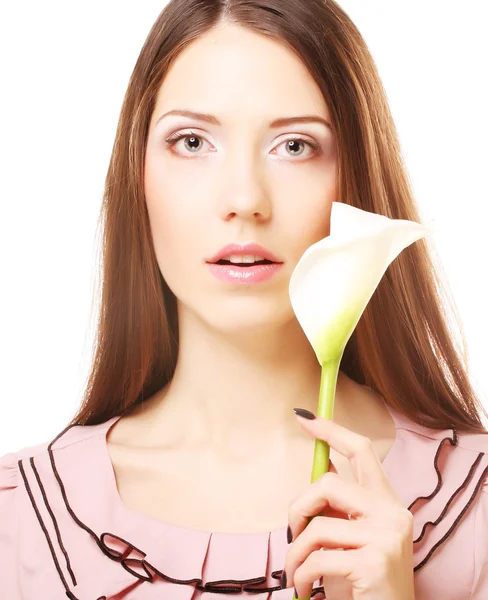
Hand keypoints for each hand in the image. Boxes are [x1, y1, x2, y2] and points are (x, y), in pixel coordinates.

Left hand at [283, 408, 414, 599]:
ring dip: (294, 553)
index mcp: (387, 502)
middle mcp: (393, 513)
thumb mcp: (351, 538)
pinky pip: (316, 557)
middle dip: (298, 507)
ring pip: (317, 525)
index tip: (303, 416)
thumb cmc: (363, 582)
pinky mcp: (375, 561)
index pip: (362, 450)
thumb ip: (341, 505)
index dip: (331, 430)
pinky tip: (304, 589)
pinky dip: (300, 576)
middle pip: (329, 483)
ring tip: (295, 573)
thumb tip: (323, 464)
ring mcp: (387, 536)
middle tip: (291, 535)